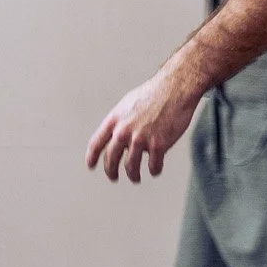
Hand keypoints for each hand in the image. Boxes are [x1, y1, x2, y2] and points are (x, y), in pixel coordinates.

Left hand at [87, 61, 200, 181]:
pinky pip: (153, 165)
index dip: (92, 157)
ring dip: (133, 175)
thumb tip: (118, 137)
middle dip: (111, 172)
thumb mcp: (128, 104)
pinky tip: (155, 169)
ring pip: (131, 167)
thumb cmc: (154, 93)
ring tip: (135, 178)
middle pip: (111, 159)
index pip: (96, 143)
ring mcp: (140, 139)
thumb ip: (120, 121)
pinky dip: (154, 170)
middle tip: (113, 177)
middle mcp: (124, 131)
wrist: (175, 88)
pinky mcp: (158, 145)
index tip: (91, 166)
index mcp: (115, 119)